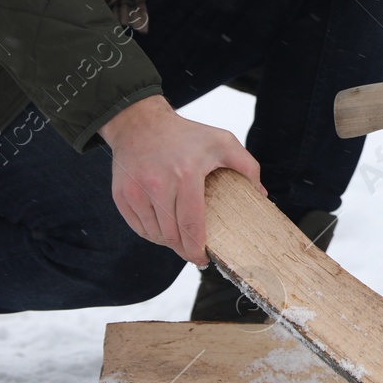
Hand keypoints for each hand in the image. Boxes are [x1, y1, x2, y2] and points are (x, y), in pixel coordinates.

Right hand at [98, 95, 263, 265]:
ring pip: (154, 235)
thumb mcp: (222, 141)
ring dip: (168, 242)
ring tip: (179, 236)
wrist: (140, 123)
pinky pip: (138, 228)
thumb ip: (247, 166)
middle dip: (184, 250)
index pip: (191, 224)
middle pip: (172, 235)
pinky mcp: (122, 195)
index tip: (203, 259)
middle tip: (193, 253)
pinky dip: (152, 233)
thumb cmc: (185, 134)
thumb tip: (261, 194)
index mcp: (186, 175)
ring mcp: (136, 191)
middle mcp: (158, 185)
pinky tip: (163, 228)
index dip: (197, 248)